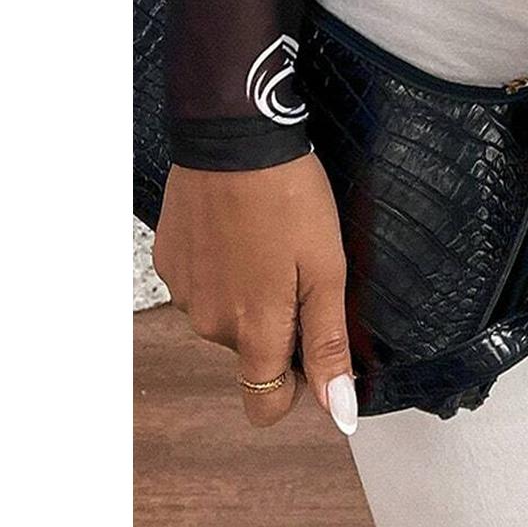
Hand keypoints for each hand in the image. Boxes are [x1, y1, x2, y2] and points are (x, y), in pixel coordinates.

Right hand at [152, 151, 357, 436]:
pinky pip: (202, 283)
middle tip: (299, 264)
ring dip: (249, 291)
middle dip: (277, 322)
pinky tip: (240, 228)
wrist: (234, 136)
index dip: (296, 386)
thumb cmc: (289, 196)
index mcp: (252, 330)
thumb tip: (339, 409)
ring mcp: (184, 292)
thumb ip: (327, 342)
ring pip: (225, 315)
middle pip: (251, 351)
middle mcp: (210, 323)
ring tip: (269, 238)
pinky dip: (223, 266)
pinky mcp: (169, 261)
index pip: (265, 405)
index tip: (312, 345)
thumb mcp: (327, 267)